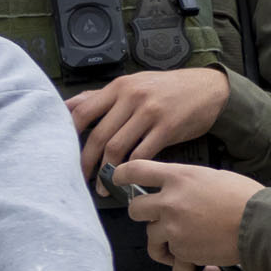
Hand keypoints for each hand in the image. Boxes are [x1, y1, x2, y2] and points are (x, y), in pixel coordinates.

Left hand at [68, 68, 228, 175]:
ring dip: (107, 172)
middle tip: (80, 179)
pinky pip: (143, 154)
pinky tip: (129, 180)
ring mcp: (150, 113)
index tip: (62, 154)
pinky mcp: (167, 128)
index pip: (83, 111)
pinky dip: (133, 170)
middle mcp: (131, 97)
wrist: (208, 88)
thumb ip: (101, 96)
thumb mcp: (133, 84)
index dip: (68, 136)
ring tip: (103, 186)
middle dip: (86, 162)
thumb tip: (68, 106)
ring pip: (118, 147)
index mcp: (119, 87)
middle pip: (98, 135)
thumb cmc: (167, 88)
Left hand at [115, 157, 257, 270]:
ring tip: (180, 237)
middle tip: (153, 215)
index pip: (135, 170)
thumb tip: (175, 187)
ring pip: (150, 234)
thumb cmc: (244, 198)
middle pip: (135, 208)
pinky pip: (170, 252)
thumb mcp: (212, 176)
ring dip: (161, 236)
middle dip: (142, 213)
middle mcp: (169, 201)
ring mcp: (173, 227)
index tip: (115, 177)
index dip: (120, 174)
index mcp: (178, 177)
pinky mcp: (181, 249)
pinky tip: (195, 247)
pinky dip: (179, 252)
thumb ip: (186, 181)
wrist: (259, 225)